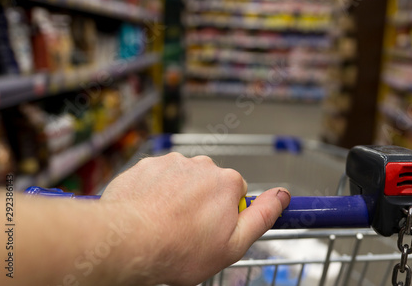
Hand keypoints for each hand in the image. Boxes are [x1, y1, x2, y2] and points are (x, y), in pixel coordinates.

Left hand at [101, 152, 290, 285]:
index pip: (236, 192)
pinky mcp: (146, 166)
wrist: (129, 242)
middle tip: (187, 229)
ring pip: (181, 180)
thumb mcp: (234, 243)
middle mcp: (201, 164)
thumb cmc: (181, 248)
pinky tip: (148, 213)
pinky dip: (154, 192)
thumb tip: (283, 195)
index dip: (226, 214)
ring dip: (177, 196)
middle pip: (209, 183)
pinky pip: (157, 178)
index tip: (213, 230)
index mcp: (226, 181)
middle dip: (202, 202)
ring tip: (165, 223)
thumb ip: (263, 216)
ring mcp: (171, 162)